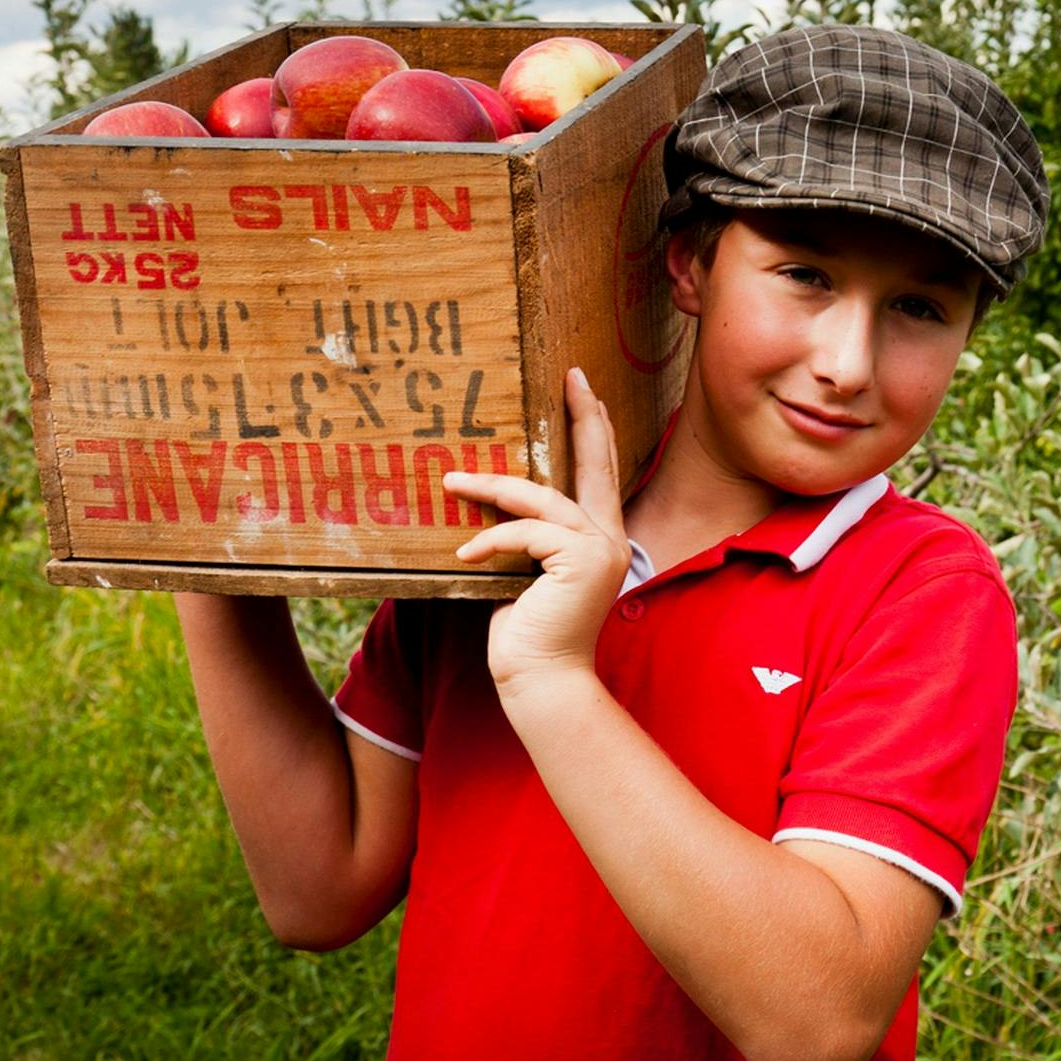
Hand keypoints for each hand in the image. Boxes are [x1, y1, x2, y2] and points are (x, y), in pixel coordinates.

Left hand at [442, 367, 630, 696]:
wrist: (541, 681)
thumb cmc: (526, 636)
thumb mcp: (523, 576)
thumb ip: (525, 540)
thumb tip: (491, 505)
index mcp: (599, 540)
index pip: (599, 474)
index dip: (593, 431)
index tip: (584, 394)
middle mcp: (608, 538)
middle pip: (596, 464)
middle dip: (583, 418)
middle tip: (572, 379)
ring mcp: (599, 549)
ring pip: (542, 499)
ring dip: (491, 490)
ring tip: (452, 484)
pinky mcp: (581, 560)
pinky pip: (525, 532)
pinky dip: (491, 541)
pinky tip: (464, 555)